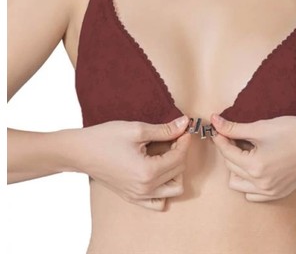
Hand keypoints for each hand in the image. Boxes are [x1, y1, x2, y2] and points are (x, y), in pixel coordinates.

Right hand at [77, 116, 191, 210]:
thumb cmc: (106, 138)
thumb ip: (164, 130)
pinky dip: (164, 189)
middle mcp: (145, 189)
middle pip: (178, 172)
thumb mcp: (137, 129)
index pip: (179, 158)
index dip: (184, 141)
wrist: (81, 152)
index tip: (184, 129)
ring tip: (167, 153)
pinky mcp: (132, 198)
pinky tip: (159, 172)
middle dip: (181, 153)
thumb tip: (184, 124)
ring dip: (176, 172)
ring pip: (173, 190)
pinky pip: (157, 202)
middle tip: (174, 137)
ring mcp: (138, 196)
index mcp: (148, 172)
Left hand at [210, 113, 295, 201]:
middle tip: (234, 134)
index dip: (220, 137)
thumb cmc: (294, 131)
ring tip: (245, 150)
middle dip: (229, 149)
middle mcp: (261, 184)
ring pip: (238, 184)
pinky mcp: (278, 193)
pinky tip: (255, 164)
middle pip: (230, 167)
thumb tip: (215, 121)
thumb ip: (235, 128)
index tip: (217, 127)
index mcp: (255, 167)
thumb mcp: (261, 127)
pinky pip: (253, 194)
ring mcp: (270, 191)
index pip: (227, 152)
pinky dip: (248, 181)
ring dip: (236, 167)